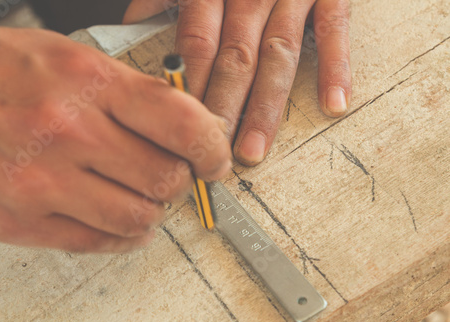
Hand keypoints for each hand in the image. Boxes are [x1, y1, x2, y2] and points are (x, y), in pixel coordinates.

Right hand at [0, 27, 230, 252]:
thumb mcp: (69, 57)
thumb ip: (133, 93)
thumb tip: (190, 124)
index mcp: (86, 82)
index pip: (180, 122)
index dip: (212, 146)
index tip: (216, 159)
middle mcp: (66, 132)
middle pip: (165, 178)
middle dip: (181, 180)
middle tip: (175, 173)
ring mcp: (42, 182)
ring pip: (138, 218)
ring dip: (152, 210)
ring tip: (141, 194)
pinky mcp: (22, 220)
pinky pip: (99, 243)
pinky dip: (122, 235)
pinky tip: (117, 217)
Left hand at [124, 0, 350, 165]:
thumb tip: (134, 18)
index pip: (198, 47)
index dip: (192, 91)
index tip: (182, 131)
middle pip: (234, 60)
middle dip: (222, 110)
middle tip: (211, 156)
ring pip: (277, 55)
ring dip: (266, 107)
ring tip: (253, 151)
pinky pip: (333, 28)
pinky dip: (335, 65)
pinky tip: (332, 105)